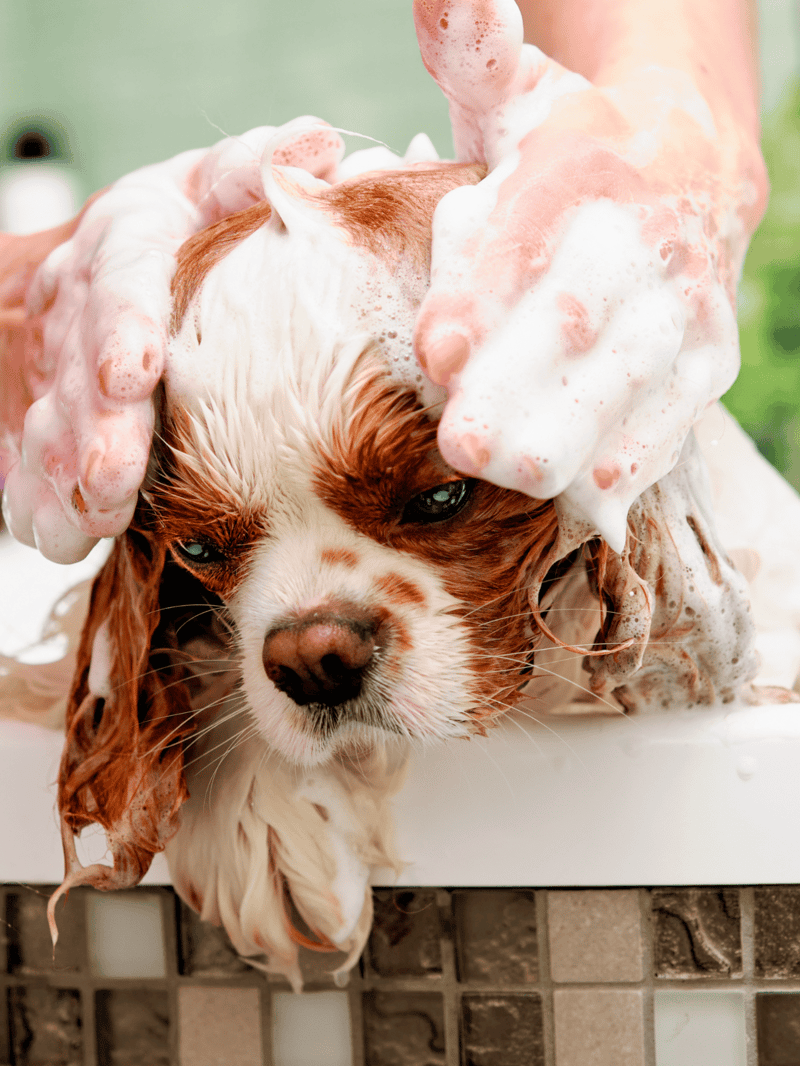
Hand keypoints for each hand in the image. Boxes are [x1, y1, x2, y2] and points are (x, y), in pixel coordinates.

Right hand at [1, 123, 343, 561]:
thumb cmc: (196, 222)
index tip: (136, 375)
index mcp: (132, 234)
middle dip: (96, 426)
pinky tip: (57, 537)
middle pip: (81, 362)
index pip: (122, 272)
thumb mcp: (219, 184)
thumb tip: (316, 143)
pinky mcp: (47, 400)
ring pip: (52, 415)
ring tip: (91, 522)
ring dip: (68, 473)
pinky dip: (39, 497)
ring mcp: (59, 352)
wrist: (122, 258)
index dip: (125, 324)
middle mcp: (84, 293)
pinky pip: (30, 451)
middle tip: (115, 481)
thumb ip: (256, 168)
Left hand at [412, 0, 766, 550]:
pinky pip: (677, 413)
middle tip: (464, 443)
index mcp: (590, 165)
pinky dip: (639, 454)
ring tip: (518, 476)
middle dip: (522, 383)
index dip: (486, 294)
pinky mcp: (707, 359)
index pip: (533, 232)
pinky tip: (597, 490)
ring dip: (575, 433)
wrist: (691, 167)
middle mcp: (646, 236)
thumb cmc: (572, 147)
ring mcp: (687, 303)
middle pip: (583, 317)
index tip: (437, 348)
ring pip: (633, 377)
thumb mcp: (520, 94)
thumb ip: (473, 55)